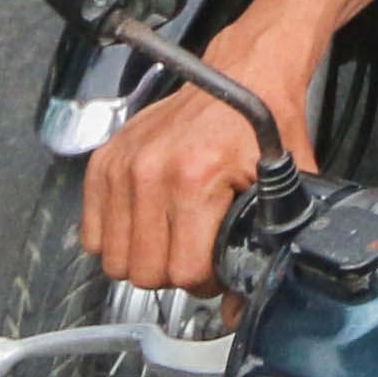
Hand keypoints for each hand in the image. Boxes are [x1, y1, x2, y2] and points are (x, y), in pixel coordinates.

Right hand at [83, 20, 323, 295]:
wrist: (245, 68)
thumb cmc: (267, 120)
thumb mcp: (285, 183)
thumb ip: (269, 248)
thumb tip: (243, 307)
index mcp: (195, 178)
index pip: (183, 272)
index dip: (207, 280)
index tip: (220, 263)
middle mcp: (150, 171)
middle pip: (143, 272)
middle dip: (173, 273)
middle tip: (197, 251)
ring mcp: (122, 164)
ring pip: (113, 260)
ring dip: (144, 258)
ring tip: (173, 236)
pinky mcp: (104, 160)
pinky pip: (92, 233)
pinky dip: (117, 239)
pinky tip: (148, 223)